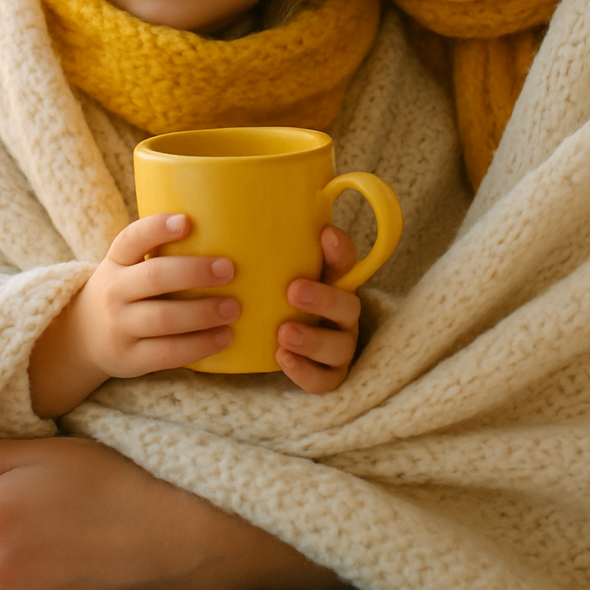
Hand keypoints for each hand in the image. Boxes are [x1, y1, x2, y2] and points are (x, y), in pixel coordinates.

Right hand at [29, 212, 238, 416]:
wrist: (84, 337)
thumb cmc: (127, 291)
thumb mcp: (128, 267)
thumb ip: (162, 253)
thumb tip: (227, 234)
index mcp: (117, 261)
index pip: (132, 238)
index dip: (157, 228)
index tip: (186, 222)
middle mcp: (114, 291)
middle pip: (154, 277)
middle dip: (194, 272)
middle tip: (228, 270)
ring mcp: (120, 327)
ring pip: (163, 318)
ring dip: (203, 313)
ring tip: (233, 308)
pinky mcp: (131, 358)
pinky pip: (167, 353)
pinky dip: (199, 345)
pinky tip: (224, 337)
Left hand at [275, 225, 360, 392]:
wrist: (269, 346)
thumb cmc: (273, 297)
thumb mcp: (271, 273)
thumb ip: (269, 249)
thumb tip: (240, 208)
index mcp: (334, 283)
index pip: (345, 262)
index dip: (340, 250)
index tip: (324, 235)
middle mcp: (343, 315)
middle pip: (349, 306)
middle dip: (324, 299)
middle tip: (293, 290)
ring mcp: (339, 347)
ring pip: (339, 347)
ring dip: (313, 340)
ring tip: (284, 333)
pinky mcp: (327, 376)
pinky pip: (324, 380)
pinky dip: (305, 372)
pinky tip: (282, 359)